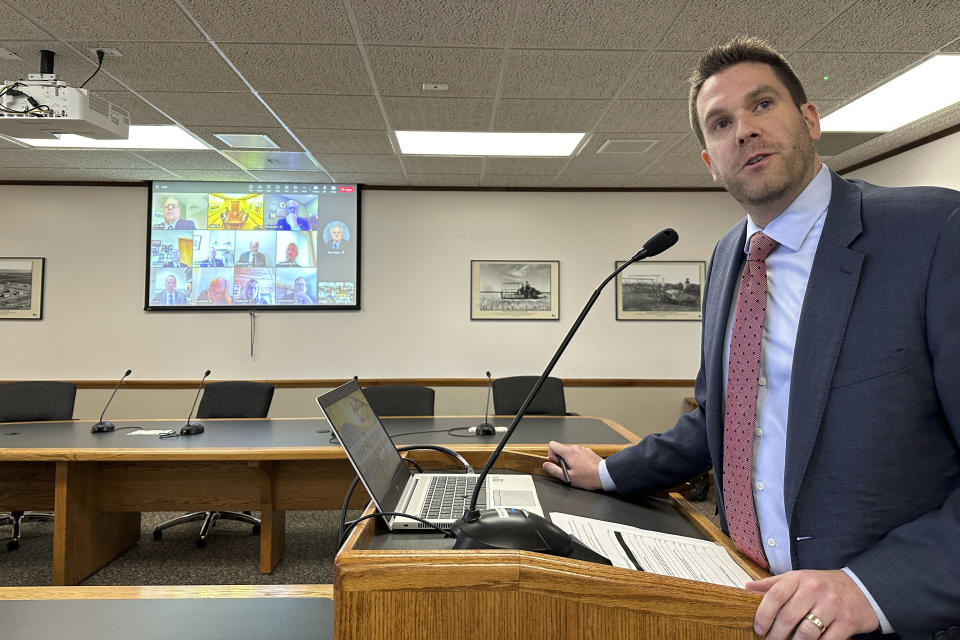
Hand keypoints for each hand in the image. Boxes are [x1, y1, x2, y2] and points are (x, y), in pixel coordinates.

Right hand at [542, 441, 602, 489]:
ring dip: (569, 460)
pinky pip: (577, 454)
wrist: (605, 475)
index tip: (556, 463)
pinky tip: (582, 468)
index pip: (552, 445)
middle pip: (560, 449)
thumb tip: (546, 465)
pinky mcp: (588, 452)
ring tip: (576, 470)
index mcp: (569, 452)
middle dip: (560, 459)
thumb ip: (554, 470)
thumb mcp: (568, 477)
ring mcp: (582, 449)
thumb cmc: (589, 477)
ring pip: (569, 452)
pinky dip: (577, 460)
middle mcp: (575, 448)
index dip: (551, 455)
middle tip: (567, 469)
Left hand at [747, 569, 878, 638]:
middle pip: (788, 617)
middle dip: (776, 634)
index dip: (763, 614)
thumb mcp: (799, 578)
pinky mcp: (847, 622)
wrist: (862, 588)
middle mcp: (815, 590)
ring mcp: (832, 606)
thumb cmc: (824, 585)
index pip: (775, 595)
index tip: (758, 628)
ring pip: (807, 632)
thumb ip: (774, 584)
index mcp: (800, 579)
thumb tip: (748, 587)